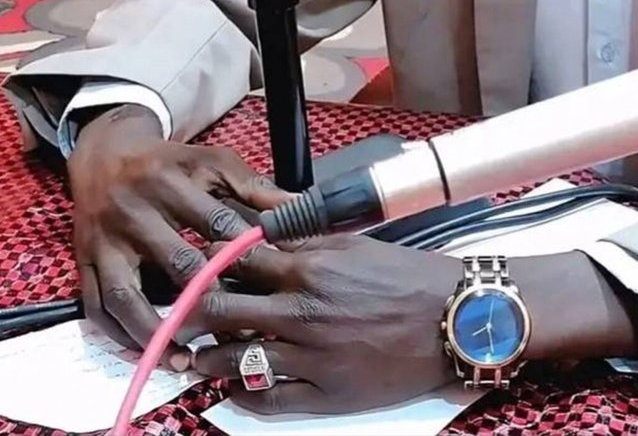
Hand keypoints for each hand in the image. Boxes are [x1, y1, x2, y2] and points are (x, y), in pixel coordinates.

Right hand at [67, 103, 287, 367]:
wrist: (106, 154)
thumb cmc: (170, 164)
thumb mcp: (214, 163)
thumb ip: (256, 189)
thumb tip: (301, 209)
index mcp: (172, 182)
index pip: (215, 223)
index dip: (243, 254)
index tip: (269, 284)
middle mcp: (135, 212)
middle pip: (175, 261)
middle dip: (205, 297)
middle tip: (235, 328)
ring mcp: (105, 241)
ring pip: (126, 294)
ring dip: (155, 330)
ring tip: (183, 358)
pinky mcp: (84, 262)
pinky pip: (97, 308)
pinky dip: (120, 335)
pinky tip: (148, 352)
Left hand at [186, 240, 637, 414]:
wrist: (461, 318)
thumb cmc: (414, 276)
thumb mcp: (357, 245)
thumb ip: (306, 243)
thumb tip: (263, 238)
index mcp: (311, 266)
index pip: (235, 261)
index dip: (205, 263)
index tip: (186, 267)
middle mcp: (303, 310)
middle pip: (222, 311)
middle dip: (192, 312)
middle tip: (177, 315)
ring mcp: (312, 355)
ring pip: (236, 358)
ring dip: (210, 358)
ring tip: (198, 358)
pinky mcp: (328, 392)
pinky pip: (269, 398)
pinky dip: (245, 394)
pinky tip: (237, 388)